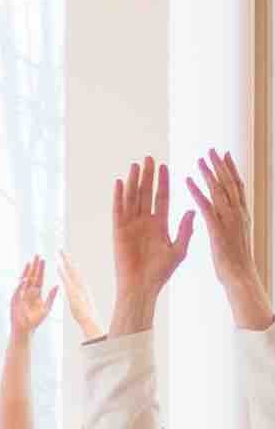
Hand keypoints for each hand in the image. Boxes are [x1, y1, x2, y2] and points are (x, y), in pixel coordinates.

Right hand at [8, 258, 57, 342]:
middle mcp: (28, 292)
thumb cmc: (35, 321)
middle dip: (34, 266)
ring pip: (24, 281)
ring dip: (27, 272)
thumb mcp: (46, 308)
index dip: (41, 269)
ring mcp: (21, 295)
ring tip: (30, 262)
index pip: (39, 278)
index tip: (43, 260)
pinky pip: (18, 291)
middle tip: (37, 255)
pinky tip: (24, 279)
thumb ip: (51, 297)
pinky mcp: (15, 301)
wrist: (25, 330)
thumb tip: (57, 285)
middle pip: (31, 276)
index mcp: (36, 294)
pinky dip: (21, 286)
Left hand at [56, 253, 103, 341]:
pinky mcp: (73, 291)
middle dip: (68, 258)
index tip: (68, 258)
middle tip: (62, 249)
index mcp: (82, 287)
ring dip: (65, 260)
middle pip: (73, 268)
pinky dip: (62, 271)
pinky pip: (66, 279)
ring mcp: (77, 287)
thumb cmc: (85, 314)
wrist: (89, 320)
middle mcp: (80, 284)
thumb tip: (79, 293)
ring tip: (60, 251)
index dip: (72, 265)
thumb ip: (80, 296)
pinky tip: (57, 265)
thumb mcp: (82, 302)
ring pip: (71, 270)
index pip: (76, 273)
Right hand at [108, 158, 193, 331]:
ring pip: (132, 197)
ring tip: (137, 165)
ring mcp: (131, 225)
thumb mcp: (179, 250)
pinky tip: (121, 182)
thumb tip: (193, 210)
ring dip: (135, 181)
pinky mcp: (118, 231)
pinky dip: (119, 196)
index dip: (163, 182)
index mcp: (159, 225)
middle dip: (149, 176)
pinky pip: (118, 210)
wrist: (141, 287)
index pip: (162, 198)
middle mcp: (144, 222)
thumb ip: (185, 230)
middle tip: (150, 158)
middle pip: (146, 193)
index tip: (165, 167)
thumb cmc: (160, 273)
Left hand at [188, 148, 272, 329]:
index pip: (237, 187)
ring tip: (201, 160)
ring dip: (209, 174)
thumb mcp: (236, 237)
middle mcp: (237, 213)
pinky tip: (188, 181)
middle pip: (229, 184)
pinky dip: (197, 193)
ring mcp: (228, 220)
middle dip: (220, 166)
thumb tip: (230, 213)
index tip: (225, 156)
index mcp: (242, 214)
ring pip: (218, 191)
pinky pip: (205, 206)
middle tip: (212, 151)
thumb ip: (232, 222)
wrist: (240, 277)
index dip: (231, 171)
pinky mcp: (217, 228)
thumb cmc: (237, 261)